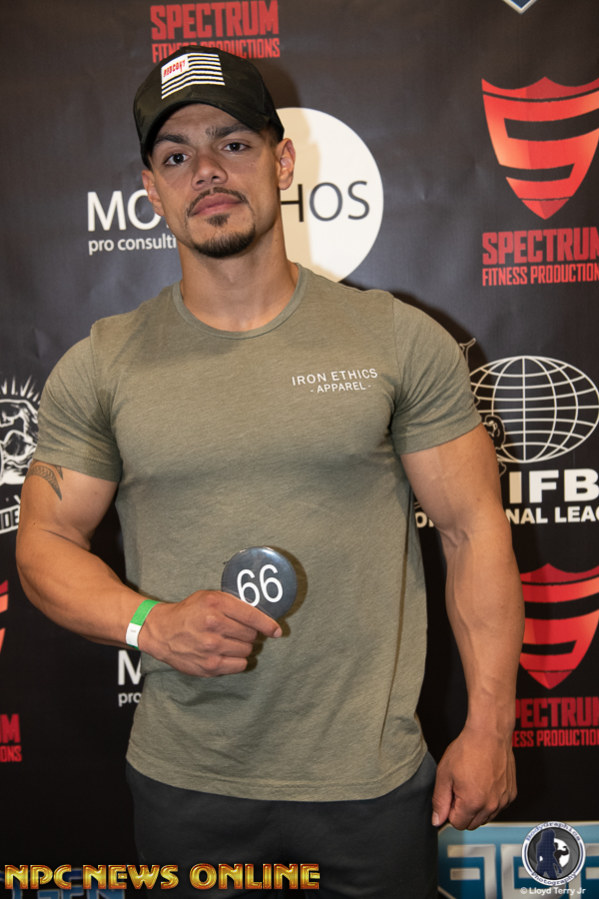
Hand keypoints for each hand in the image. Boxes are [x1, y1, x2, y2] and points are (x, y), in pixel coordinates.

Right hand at [138, 589, 281, 676]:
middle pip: (251, 635)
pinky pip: (239, 665)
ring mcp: (212, 648)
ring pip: (246, 651)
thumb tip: (262, 615)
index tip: (277, 630)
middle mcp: (214, 625)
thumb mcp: (209, 597)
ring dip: (242, 647)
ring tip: (229, 641)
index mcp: (216, 605)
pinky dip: (237, 660)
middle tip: (238, 631)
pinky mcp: (209, 666)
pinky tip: (227, 653)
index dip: (268, 624)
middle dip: (249, 633)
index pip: (252, 616)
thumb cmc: (189, 612)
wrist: (162, 631)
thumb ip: (233, 604)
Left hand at [431, 725, 516, 829]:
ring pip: (486, 817)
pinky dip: (490, 800)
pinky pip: (498, 807)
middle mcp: (491, 806)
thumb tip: (437, 820)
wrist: (490, 733)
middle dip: (463, 811)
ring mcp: (503, 800)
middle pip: (472, 824)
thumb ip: (440, 800)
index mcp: (472, 803)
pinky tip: (484, 782)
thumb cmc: (468, 749)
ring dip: (477, 808)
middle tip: (460, 788)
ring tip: (472, 783)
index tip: (451, 795)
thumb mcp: (444, 773)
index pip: (457, 824)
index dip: (450, 810)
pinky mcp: (511, 794)